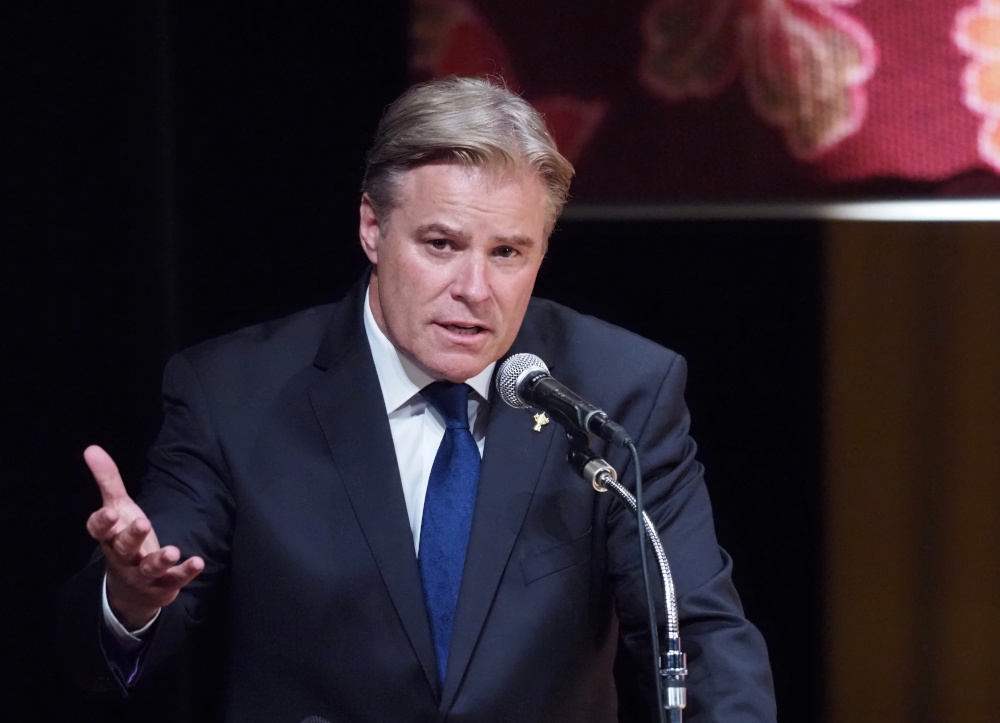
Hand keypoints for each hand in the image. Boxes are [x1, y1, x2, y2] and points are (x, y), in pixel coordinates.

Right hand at [84, 445, 203, 629]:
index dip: (102, 523)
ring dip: (161, 560)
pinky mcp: (163, 585)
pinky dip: (185, 572)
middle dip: (132, 536)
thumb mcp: (118, 508)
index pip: (99, 531)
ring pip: (149, 568)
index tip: (110, 513)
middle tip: (143, 523)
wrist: (132, 590)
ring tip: (173, 551)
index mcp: (110, 538)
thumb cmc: (124, 539)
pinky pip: (174, 579)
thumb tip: (91, 448)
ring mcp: (142, 574)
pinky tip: (198, 562)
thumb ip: (107, 481)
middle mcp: (123, 557)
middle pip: (124, 548)